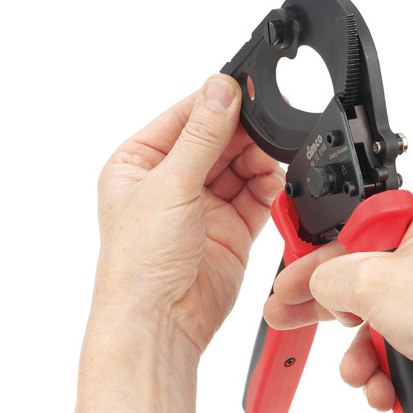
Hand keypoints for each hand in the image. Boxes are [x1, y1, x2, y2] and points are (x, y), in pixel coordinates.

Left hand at [73, 74, 282, 412]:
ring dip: (258, 161)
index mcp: (140, 163)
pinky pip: (256, 195)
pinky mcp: (231, 228)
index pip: (184, 117)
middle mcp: (172, 181)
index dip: (215, 103)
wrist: (161, 323)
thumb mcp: (169, 186)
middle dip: (242, 136)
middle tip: (265, 130)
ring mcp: (203, 205)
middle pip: (217, 140)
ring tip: (268, 163)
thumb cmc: (139, 263)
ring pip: (240, 166)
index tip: (244, 90)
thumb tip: (220, 90)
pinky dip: (267, 187)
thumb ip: (201, 137)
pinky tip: (272, 183)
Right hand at [264, 208, 412, 412]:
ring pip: (365, 322)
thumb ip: (330, 275)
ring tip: (355, 369)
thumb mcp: (372, 281)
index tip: (290, 269)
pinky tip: (380, 383)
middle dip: (319, 304)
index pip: (353, 233)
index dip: (317, 253)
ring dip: (356, 353)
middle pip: (353, 278)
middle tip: (283, 310)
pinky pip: (383, 349)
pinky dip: (377, 369)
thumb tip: (315, 282)